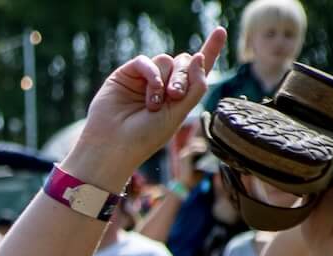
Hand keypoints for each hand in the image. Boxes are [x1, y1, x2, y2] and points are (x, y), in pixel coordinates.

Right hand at [65, 29, 225, 187]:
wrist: (112, 147)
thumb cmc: (144, 138)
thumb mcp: (178, 114)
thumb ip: (195, 87)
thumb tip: (198, 56)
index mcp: (178, 97)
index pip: (197, 70)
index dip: (210, 50)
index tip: (220, 31)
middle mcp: (162, 85)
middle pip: (183, 62)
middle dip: (183, 76)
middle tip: (174, 95)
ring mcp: (144, 79)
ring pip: (166, 60)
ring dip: (164, 80)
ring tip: (153, 104)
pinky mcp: (126, 75)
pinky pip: (145, 61)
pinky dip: (151, 72)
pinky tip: (151, 90)